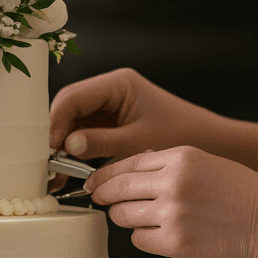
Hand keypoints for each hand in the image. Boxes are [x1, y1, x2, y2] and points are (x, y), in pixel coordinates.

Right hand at [49, 68, 217, 161]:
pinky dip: (75, 151)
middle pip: (68, 108)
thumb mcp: (137, 142)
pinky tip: (69, 170)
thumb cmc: (181, 135)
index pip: (73, 98)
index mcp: (118, 84)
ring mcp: (109, 106)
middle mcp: (110, 90)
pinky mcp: (111, 123)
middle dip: (55, 134)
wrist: (210, 142)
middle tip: (47, 163)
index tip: (49, 149)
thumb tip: (66, 145)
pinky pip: (84, 133)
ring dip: (62, 145)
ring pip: (73, 122)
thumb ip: (100, 142)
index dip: (55, 123)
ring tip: (56, 173)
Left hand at [85, 146, 257, 257]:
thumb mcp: (205, 162)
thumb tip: (131, 168)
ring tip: (144, 219)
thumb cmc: (240, 194)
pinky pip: (139, 240)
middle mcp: (174, 182)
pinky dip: (145, 238)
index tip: (93, 182)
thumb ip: (167, 163)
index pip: (127, 163)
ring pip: (123, 216)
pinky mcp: (176, 242)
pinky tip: (163, 234)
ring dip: (126, 219)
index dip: (104, 175)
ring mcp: (173, 213)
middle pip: (117, 189)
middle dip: (104, 196)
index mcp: (180, 157)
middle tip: (100, 200)